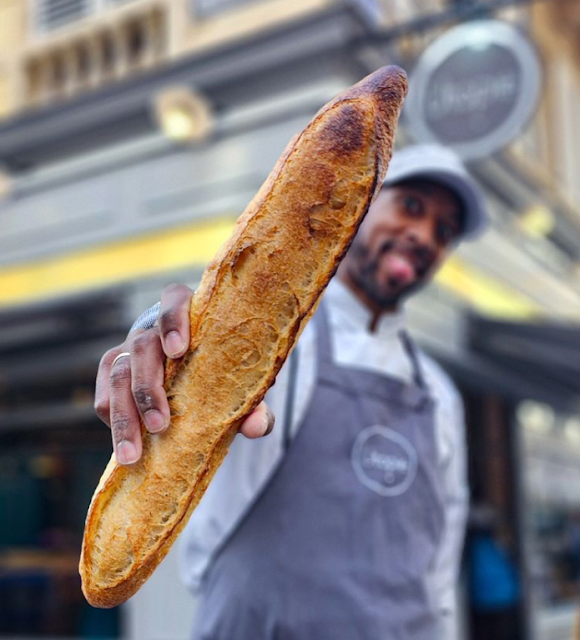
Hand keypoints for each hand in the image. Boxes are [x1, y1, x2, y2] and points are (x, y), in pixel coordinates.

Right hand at [94, 283, 274, 464]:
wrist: (196, 366)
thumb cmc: (223, 368)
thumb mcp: (242, 382)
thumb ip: (254, 403)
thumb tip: (257, 426)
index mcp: (189, 314)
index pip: (174, 302)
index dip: (174, 321)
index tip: (178, 350)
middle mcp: (153, 327)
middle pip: (142, 348)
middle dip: (148, 389)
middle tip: (160, 425)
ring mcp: (129, 347)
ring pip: (117, 373)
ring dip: (125, 415)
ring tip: (134, 454)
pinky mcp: (114, 370)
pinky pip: (104, 392)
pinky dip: (113, 419)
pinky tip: (125, 445)